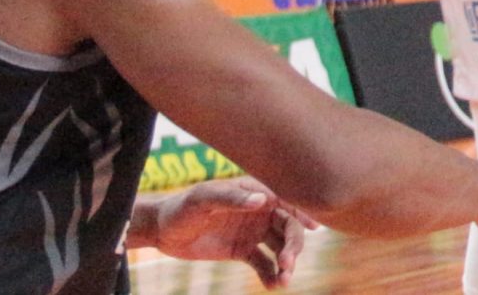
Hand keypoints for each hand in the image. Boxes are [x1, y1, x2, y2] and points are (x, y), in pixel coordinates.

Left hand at [142, 179, 310, 289]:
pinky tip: (272, 286)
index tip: (314, 229)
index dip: (303, 213)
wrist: (162, 231)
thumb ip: (232, 198)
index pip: (286, 201)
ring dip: (286, 264)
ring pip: (279, 247)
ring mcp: (253, 231)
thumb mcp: (204, 198)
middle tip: (287, 264)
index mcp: (255, 192)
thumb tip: (263, 200)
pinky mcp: (243, 250)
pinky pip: (263, 263)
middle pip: (288, 227)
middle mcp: (260, 211)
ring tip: (283, 282)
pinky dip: (270, 275)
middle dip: (293, 246)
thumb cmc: (182, 206)